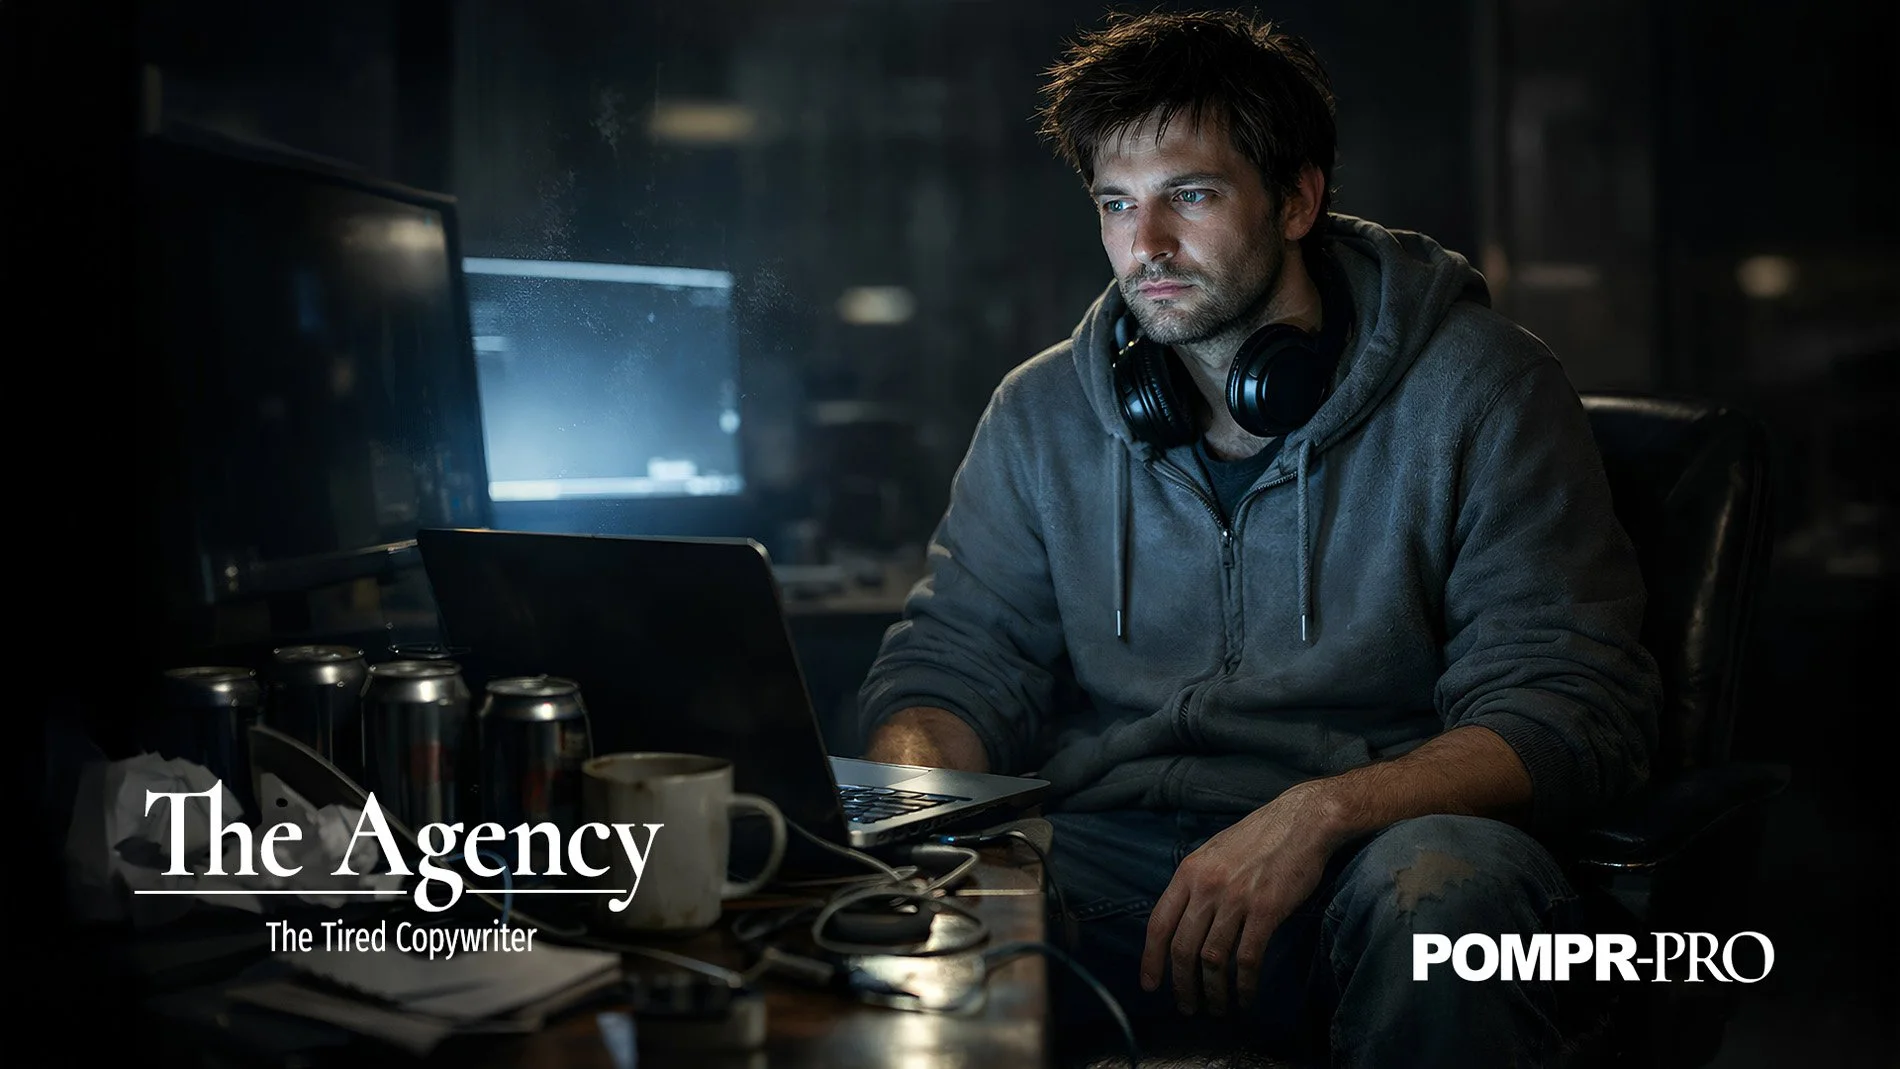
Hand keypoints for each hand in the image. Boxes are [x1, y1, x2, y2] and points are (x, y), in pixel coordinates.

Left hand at [1140, 784, 1340, 1016]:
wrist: (1302, 820)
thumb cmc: (1259, 837)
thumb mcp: (1213, 852)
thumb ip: (1195, 883)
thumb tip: (1181, 918)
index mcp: (1189, 872)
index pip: (1158, 924)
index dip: (1151, 959)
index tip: (1150, 984)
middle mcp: (1207, 886)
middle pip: (1182, 948)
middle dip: (1181, 984)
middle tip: (1186, 1006)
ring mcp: (1236, 899)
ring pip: (1213, 959)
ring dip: (1212, 991)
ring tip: (1216, 1008)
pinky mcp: (1267, 910)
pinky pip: (1248, 959)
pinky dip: (1245, 985)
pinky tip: (1246, 997)